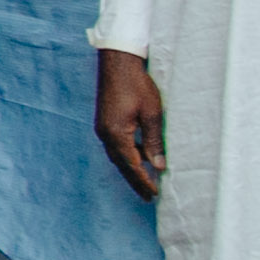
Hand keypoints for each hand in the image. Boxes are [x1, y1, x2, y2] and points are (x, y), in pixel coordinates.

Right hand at [95, 49, 166, 200]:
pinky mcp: (104, 121)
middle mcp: (105, 134)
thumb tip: (157, 165)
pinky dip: (125, 156)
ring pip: (116, 156)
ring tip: (144, 181)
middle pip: (121, 164)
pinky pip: (114, 146)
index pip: (132, 165)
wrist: (117, 62)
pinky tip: (136, 158)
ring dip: (130, 169)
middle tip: (148, 197)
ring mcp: (102, 127)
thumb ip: (153, 141)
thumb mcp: (151, 114)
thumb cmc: (137, 85)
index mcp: (116, 134)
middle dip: (135, 181)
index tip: (155, 194)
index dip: (144, 180)